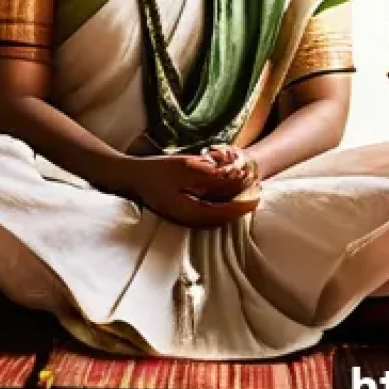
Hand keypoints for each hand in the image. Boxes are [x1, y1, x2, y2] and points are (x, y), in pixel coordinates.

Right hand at [119, 154, 259, 228]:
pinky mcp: (181, 212)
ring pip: (215, 215)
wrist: (130, 178)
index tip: (258, 197)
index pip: (225, 213)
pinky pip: (206, 211)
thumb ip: (211, 176)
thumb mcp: (186, 169)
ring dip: (230, 204)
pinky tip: (222, 191)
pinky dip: (218, 203)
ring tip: (243, 190)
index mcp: (191, 212)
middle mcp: (189, 220)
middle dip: (239, 205)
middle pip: (222, 217)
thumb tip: (235, 179)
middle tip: (255, 191)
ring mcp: (184, 218)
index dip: (243, 205)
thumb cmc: (155, 172)